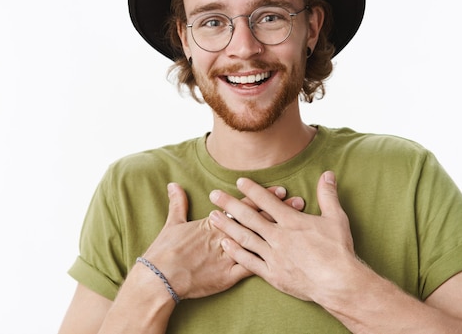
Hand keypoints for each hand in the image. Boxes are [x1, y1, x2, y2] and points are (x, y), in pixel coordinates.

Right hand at [140, 182, 305, 299]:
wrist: (162, 276)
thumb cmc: (166, 250)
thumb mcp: (172, 223)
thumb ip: (178, 203)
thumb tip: (174, 185)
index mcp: (214, 222)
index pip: (244, 206)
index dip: (263, 198)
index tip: (280, 190)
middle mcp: (225, 236)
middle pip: (258, 220)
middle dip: (280, 211)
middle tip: (299, 202)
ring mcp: (230, 255)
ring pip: (261, 242)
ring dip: (280, 233)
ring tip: (300, 226)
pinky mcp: (229, 274)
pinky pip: (252, 268)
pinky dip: (269, 263)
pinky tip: (286, 259)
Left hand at [208, 171, 361, 302]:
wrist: (339, 283)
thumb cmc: (339, 251)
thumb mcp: (336, 218)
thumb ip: (327, 195)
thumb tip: (327, 173)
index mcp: (292, 222)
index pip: (267, 201)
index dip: (252, 190)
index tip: (239, 181)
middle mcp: (279, 237)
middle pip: (249, 217)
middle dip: (230, 204)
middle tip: (213, 194)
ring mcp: (274, 256)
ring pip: (245, 238)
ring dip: (227, 226)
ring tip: (212, 217)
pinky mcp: (273, 274)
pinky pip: (249, 262)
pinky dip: (236, 252)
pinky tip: (224, 244)